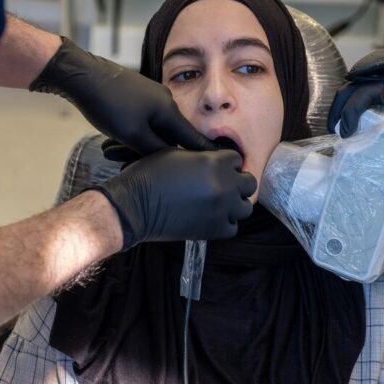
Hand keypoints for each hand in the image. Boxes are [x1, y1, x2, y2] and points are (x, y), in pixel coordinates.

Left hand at [30, 37, 211, 153]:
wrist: (82, 76)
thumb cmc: (107, 104)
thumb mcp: (132, 135)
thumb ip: (155, 150)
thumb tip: (172, 160)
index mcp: (169, 111)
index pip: (193, 138)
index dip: (206, 153)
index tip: (225, 163)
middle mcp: (165, 101)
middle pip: (172, 135)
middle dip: (159, 152)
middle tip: (146, 166)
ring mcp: (151, 96)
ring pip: (154, 129)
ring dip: (140, 143)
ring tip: (117, 151)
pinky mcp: (136, 96)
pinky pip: (143, 120)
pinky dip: (134, 133)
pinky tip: (116, 139)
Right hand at [90, 148, 256, 248]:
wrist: (135, 206)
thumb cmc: (149, 175)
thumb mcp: (176, 153)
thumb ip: (200, 155)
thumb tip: (212, 160)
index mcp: (215, 162)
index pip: (237, 160)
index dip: (227, 164)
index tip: (217, 169)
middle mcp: (225, 185)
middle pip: (249, 183)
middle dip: (237, 183)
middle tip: (222, 186)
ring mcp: (222, 209)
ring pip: (245, 207)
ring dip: (235, 204)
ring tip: (220, 204)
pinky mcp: (215, 230)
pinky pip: (233, 227)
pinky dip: (225, 223)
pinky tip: (212, 218)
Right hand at [329, 22, 383, 136]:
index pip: (363, 98)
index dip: (350, 117)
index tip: (346, 134)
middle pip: (349, 90)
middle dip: (337, 110)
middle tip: (333, 130)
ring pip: (353, 86)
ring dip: (343, 104)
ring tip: (339, 123)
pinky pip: (364, 84)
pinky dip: (354, 97)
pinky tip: (355, 111)